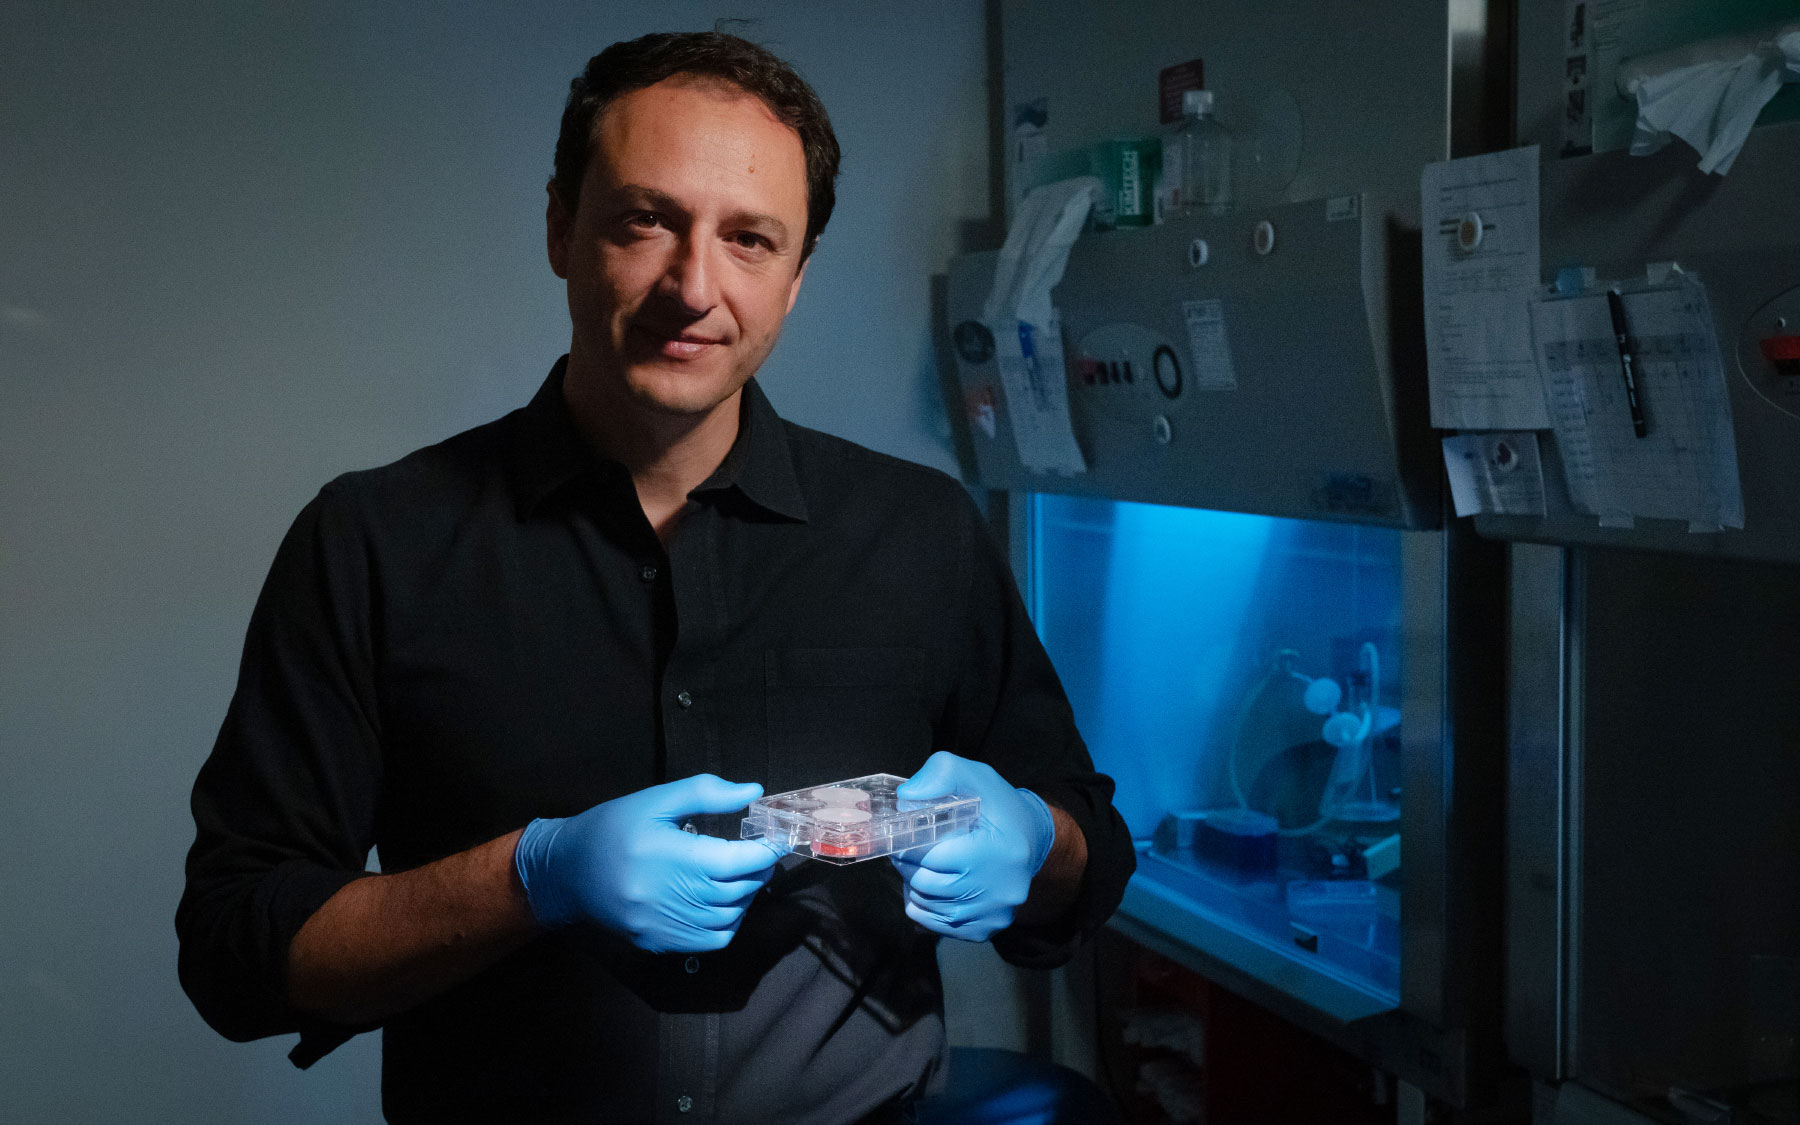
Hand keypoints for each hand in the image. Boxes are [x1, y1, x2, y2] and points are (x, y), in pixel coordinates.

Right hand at [513, 774, 778, 953]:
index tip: (777, 837)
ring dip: (746, 895)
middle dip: (758, 870)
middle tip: (760, 852)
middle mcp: (669, 896)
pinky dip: (730, 921)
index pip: (736, 860)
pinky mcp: (660, 943)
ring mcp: (665, 925)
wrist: (565, 872)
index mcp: (669, 855)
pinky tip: (724, 901)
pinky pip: (713, 940)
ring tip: (741, 873)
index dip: (765, 850)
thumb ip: (705, 793)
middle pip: (737, 889)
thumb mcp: (654, 800)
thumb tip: (754, 792)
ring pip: (730, 917)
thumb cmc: (612, 828)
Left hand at [891, 751, 1055, 942]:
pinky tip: (935, 885)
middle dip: (909, 865)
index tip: (906, 835)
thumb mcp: (975, 776)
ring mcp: (994, 914)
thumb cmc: (998, 808)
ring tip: (924, 866)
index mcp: (1000, 850)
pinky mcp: (986, 930)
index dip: (910, 845)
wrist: (1031, 841)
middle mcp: (1001, 890)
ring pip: (927, 907)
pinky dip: (925, 905)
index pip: (933, 857)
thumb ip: (940, 774)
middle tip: (909, 850)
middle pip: (926, 884)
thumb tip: (906, 799)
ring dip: (915, 885)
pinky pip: (935, 924)